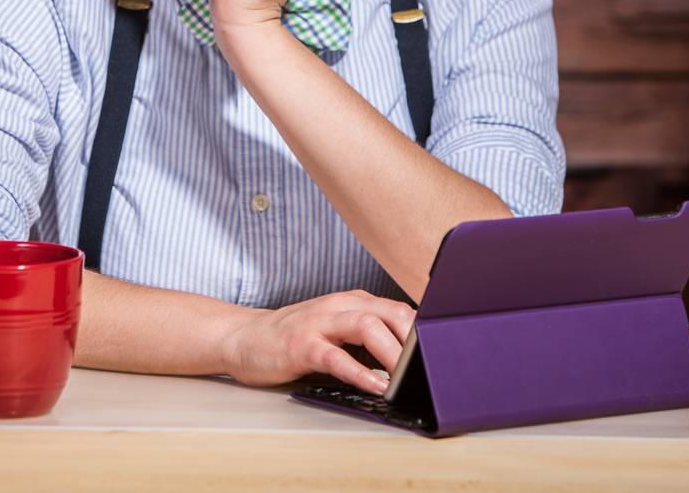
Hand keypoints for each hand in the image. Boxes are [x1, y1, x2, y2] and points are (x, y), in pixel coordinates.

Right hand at [218, 289, 415, 394]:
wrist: (244, 338)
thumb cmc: (296, 339)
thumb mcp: (338, 331)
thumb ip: (369, 340)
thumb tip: (411, 362)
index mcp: (354, 302)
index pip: (400, 310)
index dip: (425, 332)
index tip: (444, 355)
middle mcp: (340, 306)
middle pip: (391, 313)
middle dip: (416, 340)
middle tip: (432, 367)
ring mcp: (320, 323)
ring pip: (368, 328)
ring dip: (393, 354)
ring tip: (407, 377)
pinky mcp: (302, 345)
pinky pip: (336, 356)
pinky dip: (359, 372)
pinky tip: (374, 386)